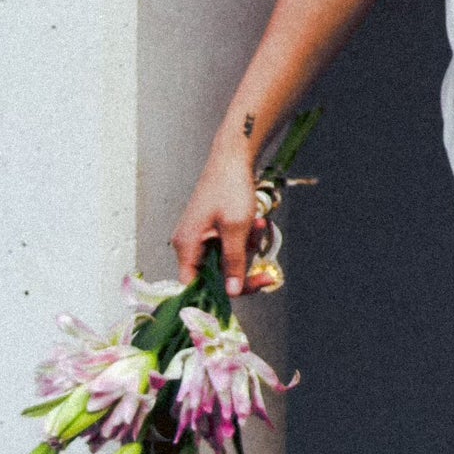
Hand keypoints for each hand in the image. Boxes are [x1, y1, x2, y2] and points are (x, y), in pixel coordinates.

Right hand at [171, 138, 257, 294]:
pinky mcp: (213, 231)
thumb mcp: (236, 229)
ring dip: (248, 249)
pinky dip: (246, 238)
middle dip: (243, 267)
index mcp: (187, 246)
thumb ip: (233, 262)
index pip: (193, 286)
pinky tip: (256, 221)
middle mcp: (189, 245)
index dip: (216, 295)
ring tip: (258, 225)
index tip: (242, 295)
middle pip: (215, 276)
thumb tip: (231, 293)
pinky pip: (231, 247)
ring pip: (227, 261)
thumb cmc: (230, 189)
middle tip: (266, 273)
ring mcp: (201, 238)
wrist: (233, 158)